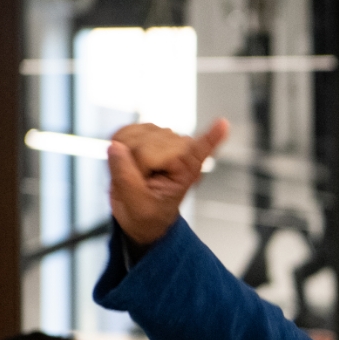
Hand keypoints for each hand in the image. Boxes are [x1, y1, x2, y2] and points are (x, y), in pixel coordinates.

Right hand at [107, 118, 229, 245]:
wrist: (140, 215)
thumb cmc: (146, 214)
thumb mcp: (137, 206)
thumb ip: (125, 178)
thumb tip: (115, 147)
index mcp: (187, 170)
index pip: (200, 151)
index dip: (212, 137)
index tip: (223, 124)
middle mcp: (179, 149)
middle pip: (146, 146)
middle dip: (134, 164)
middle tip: (140, 184)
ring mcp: (163, 138)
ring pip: (132, 137)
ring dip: (125, 156)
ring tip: (136, 174)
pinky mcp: (146, 132)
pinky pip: (123, 131)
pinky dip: (118, 145)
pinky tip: (126, 159)